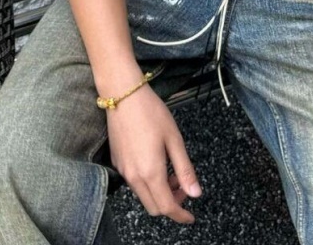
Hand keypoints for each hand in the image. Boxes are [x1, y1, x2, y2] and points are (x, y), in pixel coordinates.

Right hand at [105, 85, 201, 223]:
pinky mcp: (117, 162)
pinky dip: (148, 183)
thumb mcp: (174, 139)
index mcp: (150, 172)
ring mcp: (123, 170)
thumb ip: (185, 169)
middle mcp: (133, 177)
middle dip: (171, 204)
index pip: (166, 207)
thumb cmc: (151, 113)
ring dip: (159, 193)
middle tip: (183, 187)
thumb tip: (195, 193)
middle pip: (153, 207)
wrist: (123, 95)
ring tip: (172, 172)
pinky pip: (134, 183)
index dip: (181, 215)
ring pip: (143, 196)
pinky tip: (157, 164)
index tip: (191, 217)